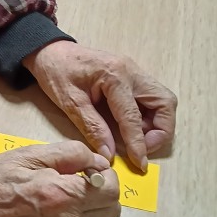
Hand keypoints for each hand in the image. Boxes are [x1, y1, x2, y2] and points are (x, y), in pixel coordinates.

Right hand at [0, 141, 118, 216]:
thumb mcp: (29, 154)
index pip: (110, 189)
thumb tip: (98, 161)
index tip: (88, 168)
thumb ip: (70, 153)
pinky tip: (56, 210)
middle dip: (104, 192)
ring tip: (66, 194)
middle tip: (81, 180)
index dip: (105, 174)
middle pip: (112, 211)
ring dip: (93, 208)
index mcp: (60, 194)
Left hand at [23, 41, 176, 170]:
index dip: (139, 143)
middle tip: (144, 148)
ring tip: (137, 139)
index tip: (141, 164)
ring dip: (157, 123)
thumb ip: (92, 128)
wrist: (50, 52)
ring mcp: (134, 71)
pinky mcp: (132, 76)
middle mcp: (132, 71)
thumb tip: (110, 153)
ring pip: (163, 100)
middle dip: (161, 130)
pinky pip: (152, 98)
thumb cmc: (56, 73)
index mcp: (115, 75)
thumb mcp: (70, 102)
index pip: (134, 116)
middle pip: (165, 103)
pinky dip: (149, 115)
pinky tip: (132, 127)